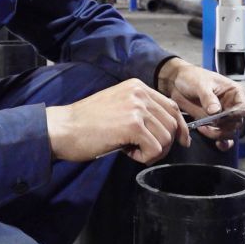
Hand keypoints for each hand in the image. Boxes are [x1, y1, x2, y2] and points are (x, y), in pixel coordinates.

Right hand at [45, 78, 190, 164]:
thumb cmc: (86, 123)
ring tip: (130, 149)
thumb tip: (166, 128)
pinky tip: (127, 152)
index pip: (171, 106)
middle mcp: (140, 93)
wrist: (63, 128)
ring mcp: (137, 108)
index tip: (181, 141)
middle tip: (144, 151)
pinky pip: (155, 149)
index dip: (180, 127)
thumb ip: (141, 111)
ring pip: (166, 138)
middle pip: (172, 124)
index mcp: (137, 87)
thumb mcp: (118, 106)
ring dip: (152, 151)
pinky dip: (144, 157)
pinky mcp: (133, 125)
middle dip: (164, 144)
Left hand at [157, 58, 244, 150]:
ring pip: (229, 132)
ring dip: (218, 135)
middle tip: (207, 125)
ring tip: (203, 129)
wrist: (177, 83)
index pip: (242, 108)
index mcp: (234, 92)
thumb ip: (208, 97)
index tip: (220, 118)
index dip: (233, 116)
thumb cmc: (192, 77)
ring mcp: (223, 116)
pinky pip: (224, 138)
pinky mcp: (214, 125)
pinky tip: (217, 144)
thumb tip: (215, 112)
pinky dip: (222, 143)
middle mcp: (232, 105)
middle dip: (223, 127)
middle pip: (236, 123)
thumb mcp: (200, 84)